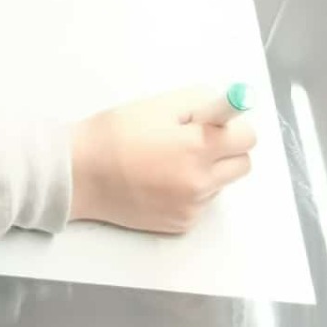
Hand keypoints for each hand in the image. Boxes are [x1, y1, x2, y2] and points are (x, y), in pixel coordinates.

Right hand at [70, 87, 256, 233]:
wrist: (79, 174)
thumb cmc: (114, 134)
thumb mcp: (156, 104)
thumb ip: (199, 102)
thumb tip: (226, 108)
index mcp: (197, 147)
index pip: (247, 137)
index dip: (232, 124)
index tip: (217, 121)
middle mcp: (200, 182)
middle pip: (242, 164)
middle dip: (225, 148)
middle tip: (193, 138)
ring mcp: (192, 207)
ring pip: (220, 183)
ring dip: (206, 170)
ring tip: (167, 159)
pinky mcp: (181, 224)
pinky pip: (201, 202)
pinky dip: (189, 190)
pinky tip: (159, 180)